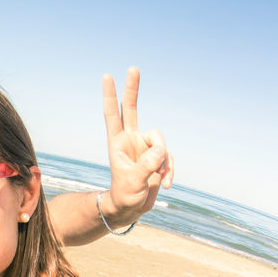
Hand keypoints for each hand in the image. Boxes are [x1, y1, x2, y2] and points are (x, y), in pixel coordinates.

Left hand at [102, 67, 174, 225]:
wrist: (131, 208)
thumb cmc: (125, 196)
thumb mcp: (133, 183)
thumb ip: (146, 165)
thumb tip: (160, 150)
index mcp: (117, 143)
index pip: (112, 115)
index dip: (111, 96)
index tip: (107, 77)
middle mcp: (131, 140)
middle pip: (132, 109)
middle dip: (133, 89)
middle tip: (133, 67)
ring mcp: (145, 146)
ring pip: (162, 142)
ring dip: (163, 161)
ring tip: (156, 179)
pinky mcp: (157, 156)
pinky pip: (169, 157)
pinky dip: (170, 170)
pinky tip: (166, 184)